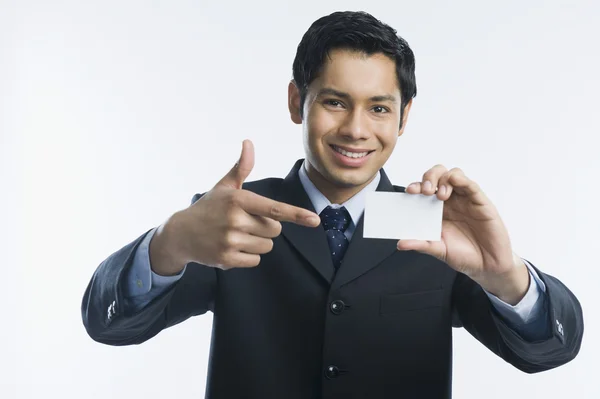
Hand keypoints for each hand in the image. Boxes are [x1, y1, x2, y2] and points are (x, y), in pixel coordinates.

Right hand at [151, 140, 320, 273]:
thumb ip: (241, 167)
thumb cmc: (209, 207)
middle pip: (275, 230)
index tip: (315, 220)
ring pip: (266, 246)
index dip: (296, 215)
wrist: (181, 234)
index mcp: (239, 199)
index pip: (274, 209)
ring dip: (258, 242)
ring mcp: (230, 241)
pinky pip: (255, 260)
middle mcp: (235, 220)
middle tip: (245, 223)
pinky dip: (248, 256)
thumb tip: (248, 142)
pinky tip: (231, 247)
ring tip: (237, 235)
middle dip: (266, 227)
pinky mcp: (226, 259)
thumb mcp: (225, 186)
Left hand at [396, 165, 529, 303]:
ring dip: (442, 179)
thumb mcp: (439, 250)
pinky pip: (470, 185)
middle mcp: (449, 201)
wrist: (487, 266)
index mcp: (436, 210)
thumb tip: (400, 243)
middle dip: (428, 178)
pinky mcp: (480, 201)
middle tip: (424, 191)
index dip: (415, 187)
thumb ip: (421, 244)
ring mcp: (465, 199)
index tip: (409, 192)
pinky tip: (454, 180)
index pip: (422, 191)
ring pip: (452, 176)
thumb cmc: (463, 255)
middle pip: (436, 177)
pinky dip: (461, 179)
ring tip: (440, 194)